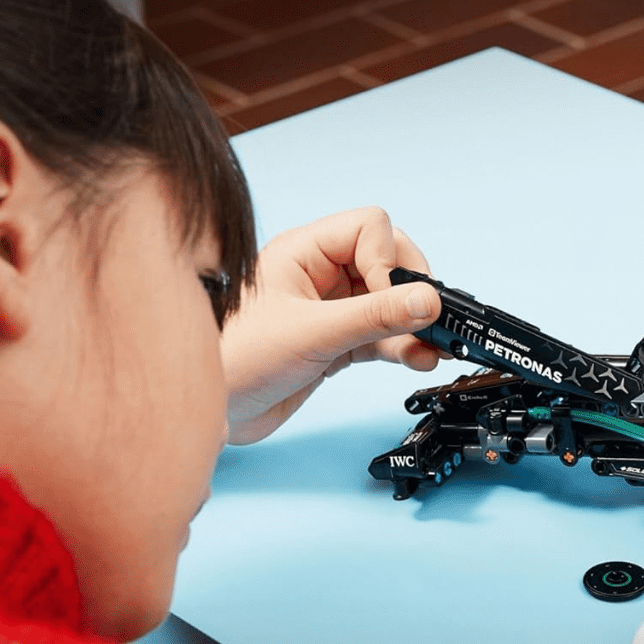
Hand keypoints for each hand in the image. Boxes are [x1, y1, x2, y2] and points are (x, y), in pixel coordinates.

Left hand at [221, 208, 443, 443]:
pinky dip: (403, 345)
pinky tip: (416, 359)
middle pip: (389, 261)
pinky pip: (382, 334)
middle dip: (409, 291)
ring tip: (431, 348)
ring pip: (390, 302)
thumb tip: (429, 300)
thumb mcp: (313, 334)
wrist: (212, 416)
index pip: (371, 227)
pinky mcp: (336, 343)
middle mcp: (319, 274)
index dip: (389, 259)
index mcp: (303, 251)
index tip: (390, 297)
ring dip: (413, 324)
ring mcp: (330, 308)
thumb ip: (375, 316)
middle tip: (423, 320)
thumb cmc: (234, 362)